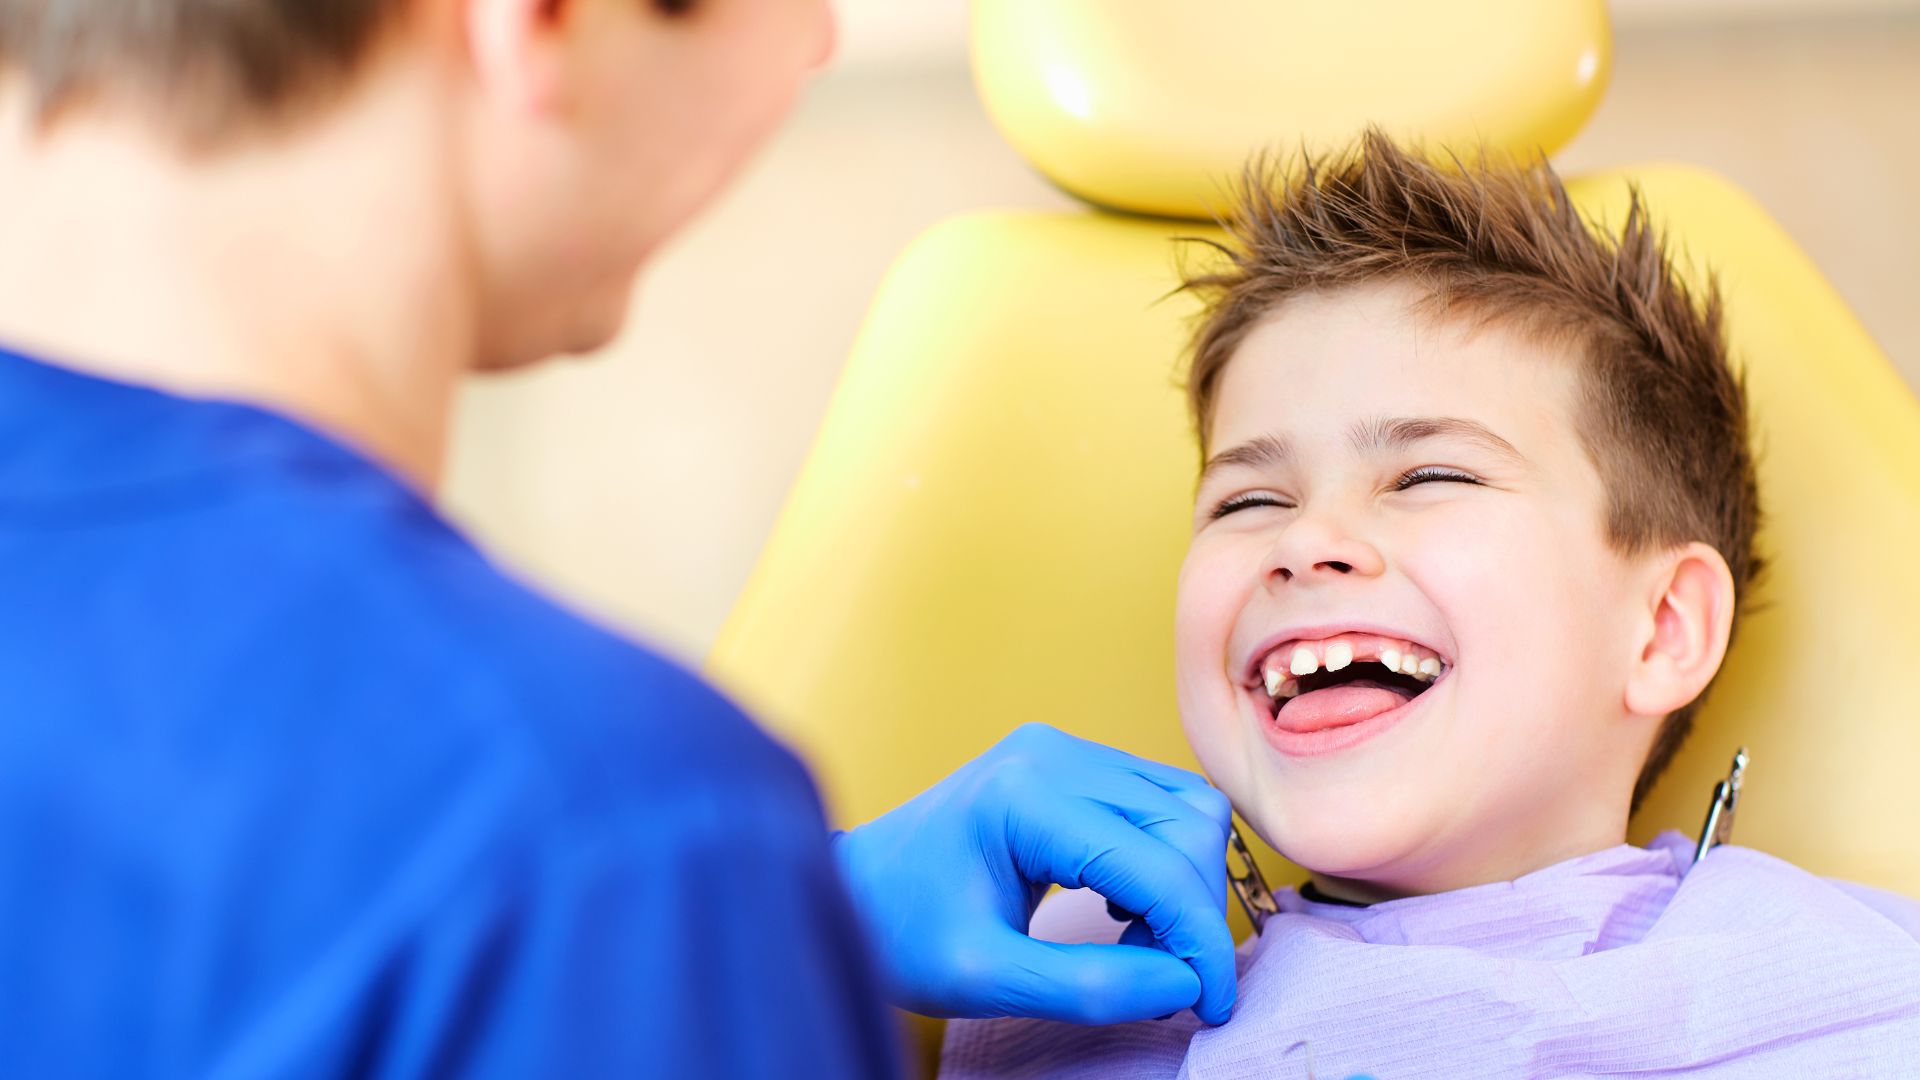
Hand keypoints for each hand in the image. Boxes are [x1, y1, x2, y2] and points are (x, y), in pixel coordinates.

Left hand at [834, 723, 1235, 1025]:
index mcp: (1026, 797)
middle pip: (1187, 825)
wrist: (853, 889)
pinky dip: (1164, 861)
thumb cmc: (901, 932)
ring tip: (1139, 947)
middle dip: (1195, 913)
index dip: (1200, 941)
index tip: (1209, 1006)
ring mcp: (1062, 748)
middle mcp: (1053, 753)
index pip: (1158, 865)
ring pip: (1185, 807)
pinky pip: (1157, 802)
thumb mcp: (986, 979)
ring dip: (1185, 885)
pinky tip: (1121, 908)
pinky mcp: (1068, 760)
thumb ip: (1088, 987)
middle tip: (1163, 983)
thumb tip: (1183, 985)